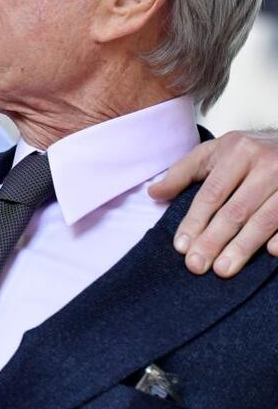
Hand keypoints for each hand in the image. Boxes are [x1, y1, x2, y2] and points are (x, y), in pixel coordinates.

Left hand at [148, 130, 277, 277]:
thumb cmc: (246, 151)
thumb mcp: (212, 152)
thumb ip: (183, 172)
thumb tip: (154, 194)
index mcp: (237, 151)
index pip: (212, 193)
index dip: (195, 221)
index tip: (181, 246)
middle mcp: (265, 164)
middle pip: (235, 210)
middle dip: (214, 240)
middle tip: (196, 265)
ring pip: (264, 220)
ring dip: (242, 248)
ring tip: (222, 270)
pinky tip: (270, 254)